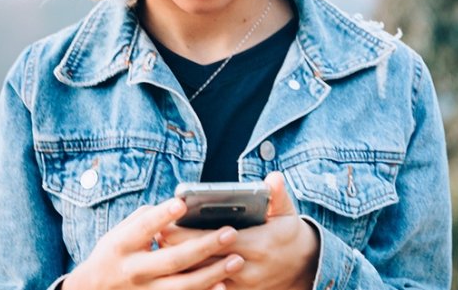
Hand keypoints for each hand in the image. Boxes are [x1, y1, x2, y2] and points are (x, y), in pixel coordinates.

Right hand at [62, 198, 244, 289]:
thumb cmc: (113, 254)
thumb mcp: (119, 233)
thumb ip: (146, 219)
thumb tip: (178, 207)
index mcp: (122, 245)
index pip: (144, 227)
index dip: (163, 215)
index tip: (183, 203)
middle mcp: (134, 270)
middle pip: (173, 259)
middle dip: (204, 246)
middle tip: (230, 233)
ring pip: (184, 285)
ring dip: (213, 273)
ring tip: (236, 260)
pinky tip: (223, 286)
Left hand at [159, 172, 319, 289]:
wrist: (302, 267)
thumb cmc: (287, 234)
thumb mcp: (286, 213)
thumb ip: (278, 196)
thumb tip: (273, 179)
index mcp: (257, 245)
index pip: (216, 240)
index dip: (190, 234)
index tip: (167, 225)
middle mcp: (246, 268)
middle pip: (203, 260)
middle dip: (178, 249)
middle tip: (155, 234)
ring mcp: (240, 284)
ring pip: (202, 278)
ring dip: (181, 265)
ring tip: (159, 250)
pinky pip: (209, 288)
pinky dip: (191, 278)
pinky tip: (175, 267)